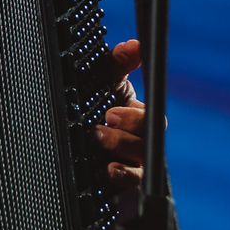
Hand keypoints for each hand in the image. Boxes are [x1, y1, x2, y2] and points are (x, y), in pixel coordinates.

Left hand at [94, 38, 145, 188]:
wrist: (77, 141)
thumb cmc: (98, 105)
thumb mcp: (106, 82)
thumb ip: (119, 63)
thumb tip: (135, 45)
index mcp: (140, 117)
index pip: (152, 119)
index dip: (135, 116)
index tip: (112, 110)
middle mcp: (142, 141)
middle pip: (148, 142)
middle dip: (126, 132)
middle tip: (104, 121)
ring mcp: (134, 164)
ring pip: (140, 164)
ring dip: (119, 150)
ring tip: (97, 138)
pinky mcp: (123, 183)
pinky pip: (131, 184)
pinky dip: (122, 176)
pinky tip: (109, 170)